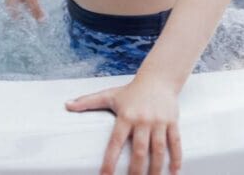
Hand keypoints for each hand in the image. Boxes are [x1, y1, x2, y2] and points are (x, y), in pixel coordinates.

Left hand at [66, 74, 181, 174]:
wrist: (158, 78)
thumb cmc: (131, 90)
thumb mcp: (109, 95)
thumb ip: (88, 102)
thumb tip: (66, 105)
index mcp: (126, 116)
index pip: (116, 141)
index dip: (110, 160)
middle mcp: (142, 120)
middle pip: (139, 150)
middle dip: (136, 170)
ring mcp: (159, 121)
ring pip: (158, 149)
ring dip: (156, 168)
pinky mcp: (172, 122)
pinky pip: (175, 143)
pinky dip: (176, 158)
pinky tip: (174, 172)